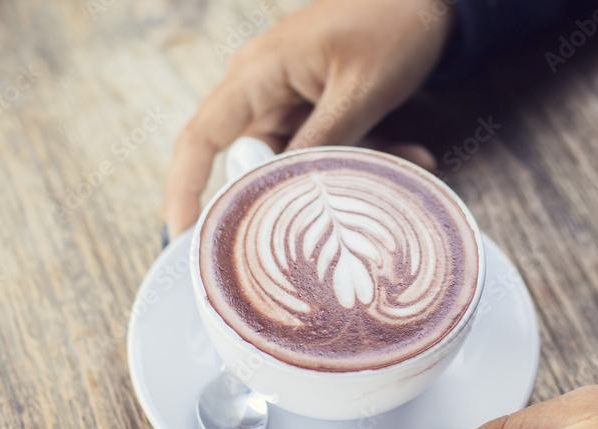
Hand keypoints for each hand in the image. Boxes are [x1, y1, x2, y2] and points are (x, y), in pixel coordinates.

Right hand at [163, 0, 454, 235]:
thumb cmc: (390, 22)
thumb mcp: (358, 90)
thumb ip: (321, 142)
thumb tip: (284, 193)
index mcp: (257, 74)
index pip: (201, 138)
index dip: (185, 189)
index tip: (183, 236)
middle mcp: (264, 88)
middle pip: (257, 160)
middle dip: (301, 187)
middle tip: (344, 208)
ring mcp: (293, 98)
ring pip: (302, 159)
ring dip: (350, 171)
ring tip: (407, 162)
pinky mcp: (320, 105)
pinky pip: (330, 144)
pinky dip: (367, 154)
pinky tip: (414, 154)